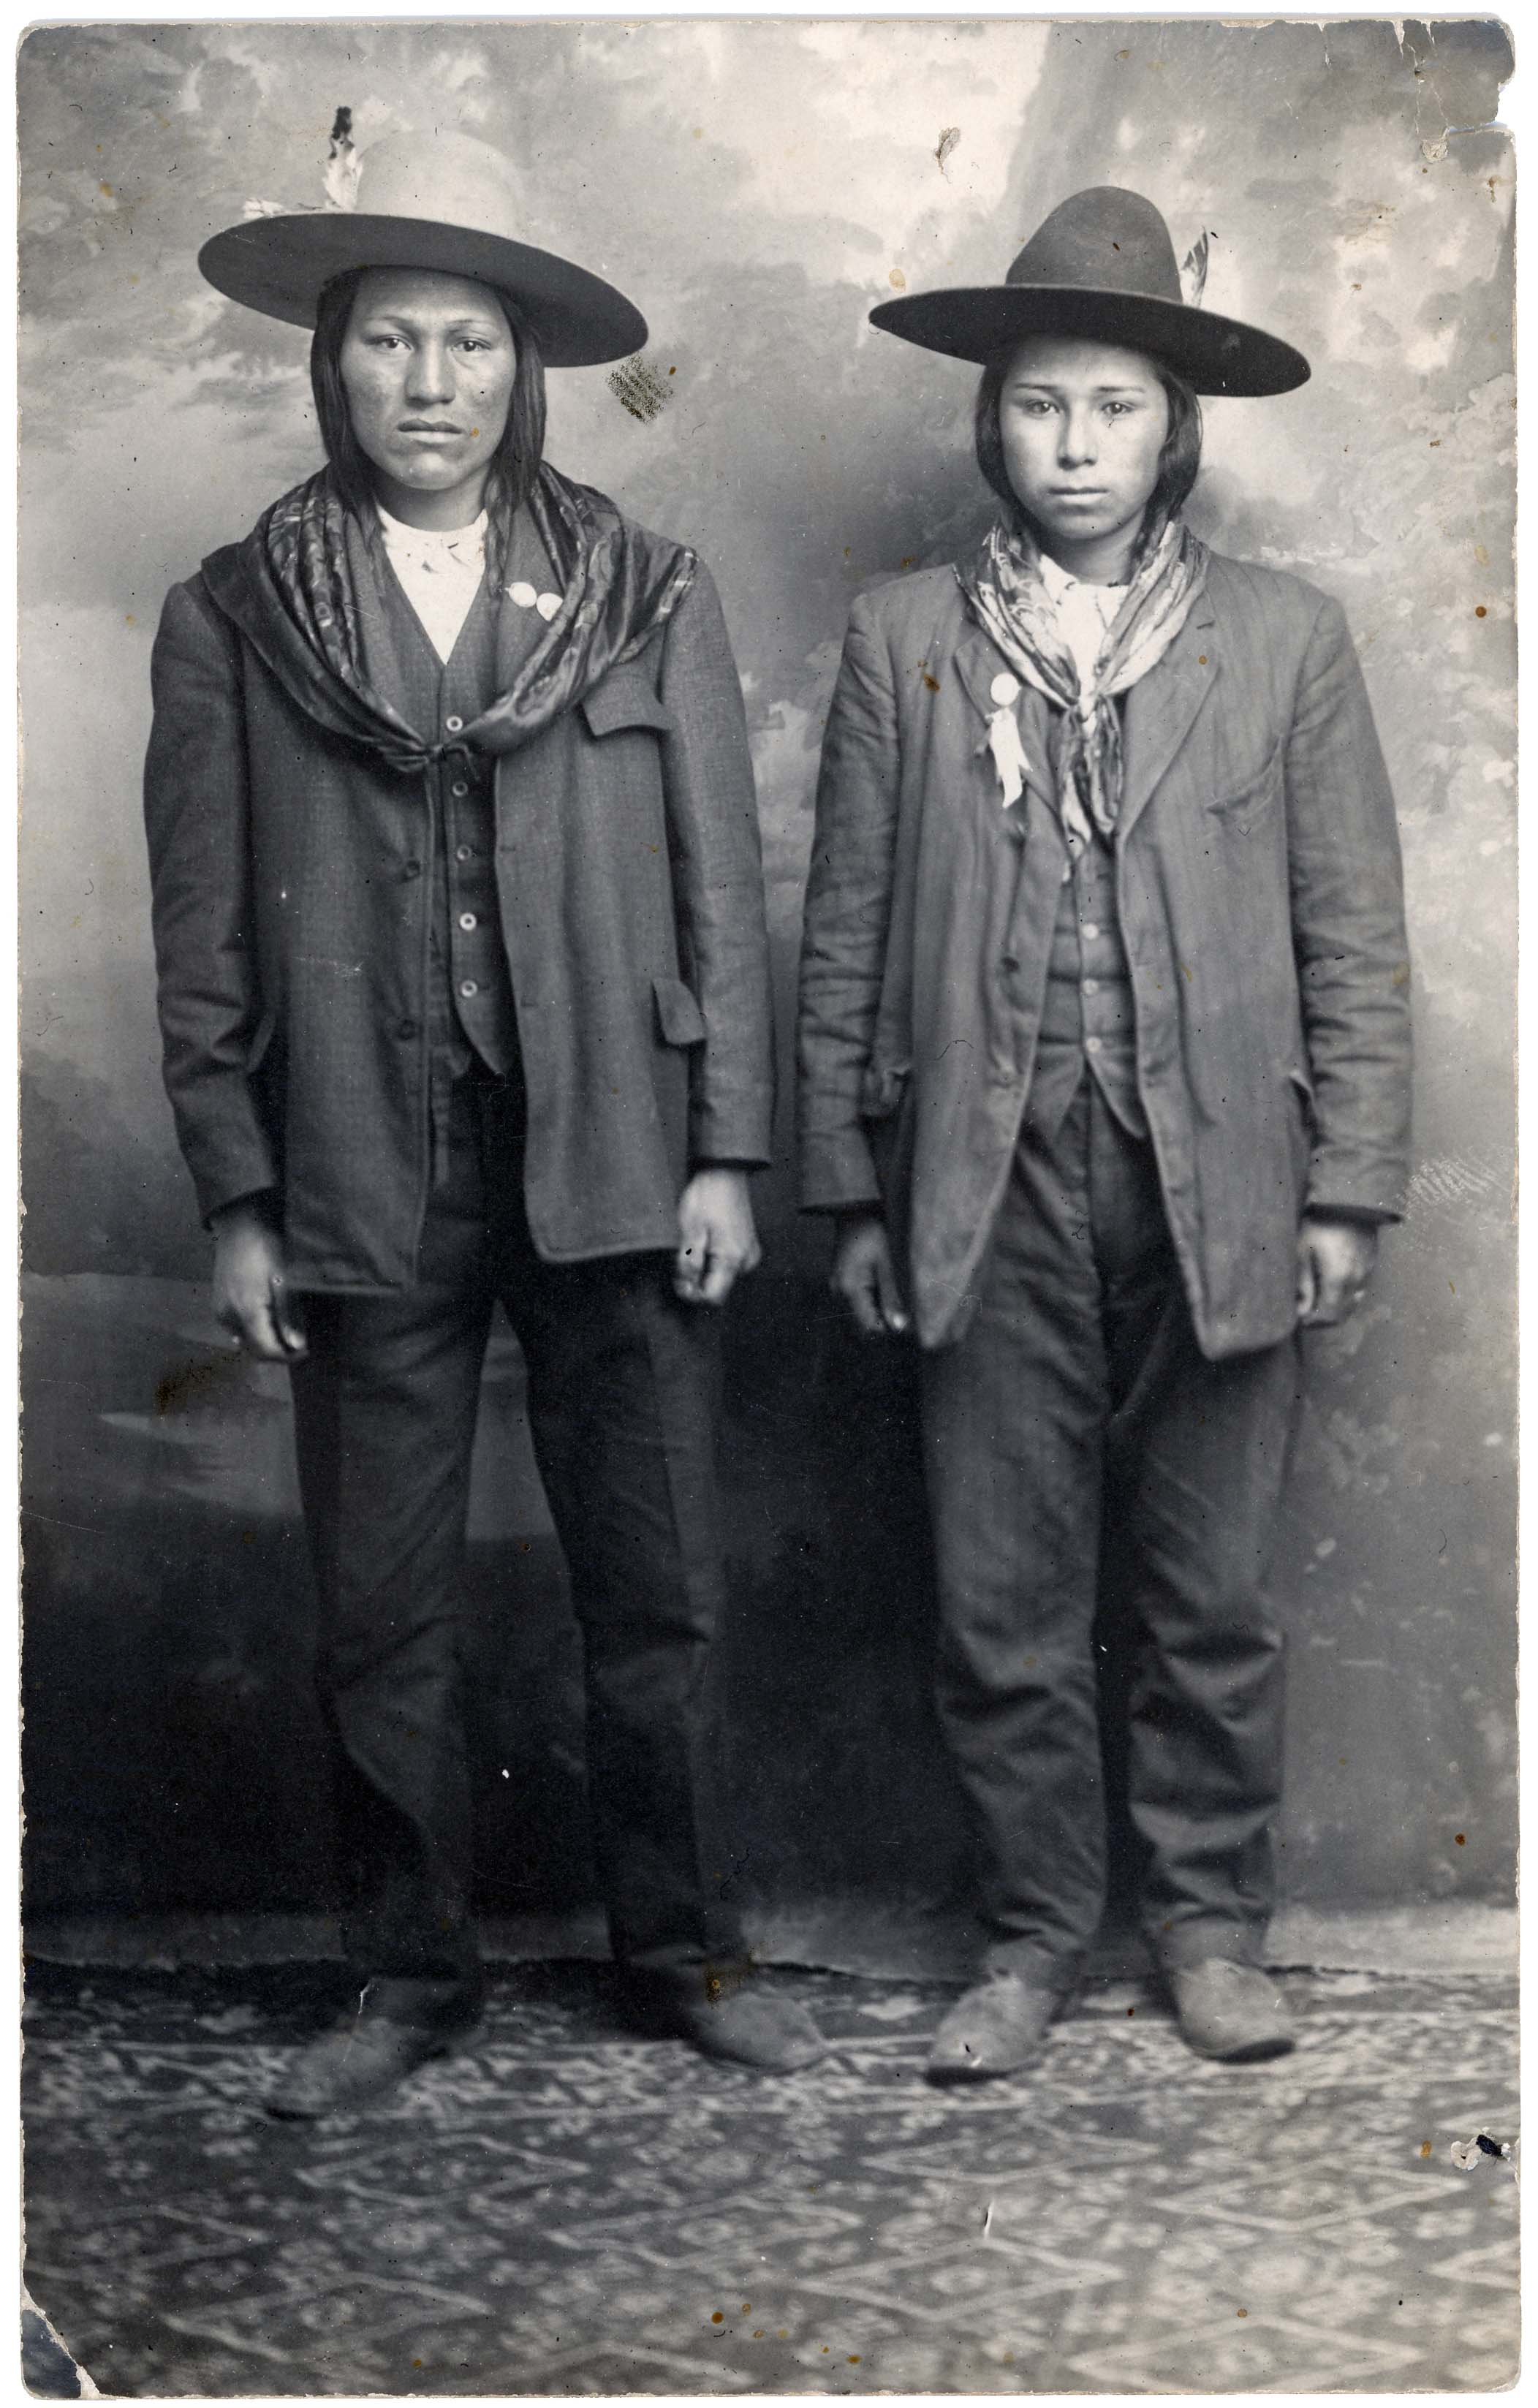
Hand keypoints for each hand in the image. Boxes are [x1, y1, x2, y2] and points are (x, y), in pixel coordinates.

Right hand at [212, 1200, 307, 1360]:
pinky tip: (270, 1317)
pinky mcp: (219, 1304)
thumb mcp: (285, 1281)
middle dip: (277, 1350)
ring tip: (287, 1328)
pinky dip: (255, 1329)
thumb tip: (296, 1346)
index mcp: (245, 1311)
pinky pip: (238, 1327)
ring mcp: (220, 1310)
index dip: (287, 1356)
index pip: (265, 1350)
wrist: (240, 1225)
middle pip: (254, 1349)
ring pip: (246, 1339)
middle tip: (300, 1342)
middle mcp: (227, 1316)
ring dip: (266, 1340)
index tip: (306, 1350)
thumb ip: (289, 1315)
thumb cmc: (267, 1248)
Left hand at [673, 1169, 760, 1306]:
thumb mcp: (689, 1231)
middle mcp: (746, 1261)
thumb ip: (687, 1264)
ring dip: (704, 1270)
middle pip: (717, 1288)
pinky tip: (704, 1242)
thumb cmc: (706, 1198)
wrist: (724, 1172)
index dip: (692, 1295)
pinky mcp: (747, 1246)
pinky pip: (728, 1265)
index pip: (713, 1298)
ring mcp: (750, 1253)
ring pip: (721, 1277)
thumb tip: (687, 1287)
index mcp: (733, 1259)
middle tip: (681, 1259)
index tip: (678, 1280)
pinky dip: (713, 1261)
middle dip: (696, 1281)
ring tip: (693, 1246)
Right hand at [831, 1213, 909, 1337]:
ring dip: (879, 1311)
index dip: (889, 1328)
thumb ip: (892, 1295)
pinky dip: (873, 1301)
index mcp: (849, 1288)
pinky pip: (857, 1302)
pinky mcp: (841, 1282)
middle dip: (884, 1320)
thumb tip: (899, 1327)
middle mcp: (838, 1291)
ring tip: (896, 1294)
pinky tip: (886, 1287)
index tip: (909, 1319)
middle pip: (862, 1323)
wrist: (854, 1209)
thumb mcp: (888, 1262)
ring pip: (860, 1314)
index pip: (869, 1326)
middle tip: (906, 1307)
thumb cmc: (873, 1230)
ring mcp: (837, 1287)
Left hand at [1296, 1216, 1377, 1328]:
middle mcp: (1358, 1280)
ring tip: (1321, 1297)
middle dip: (1325, 1317)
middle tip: (1308, 1310)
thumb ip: (1303, 1283)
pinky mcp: (1373, 1262)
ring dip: (1339, 1305)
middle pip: (1343, 1312)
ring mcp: (1369, 1271)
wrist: (1349, 1199)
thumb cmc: (1319, 1224)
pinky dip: (1348, 1292)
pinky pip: (1362, 1286)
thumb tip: (1301, 1310)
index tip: (1301, 1318)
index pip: (1329, 1315)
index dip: (1314, 1321)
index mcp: (1339, 1280)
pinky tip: (1335, 1282)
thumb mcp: (1303, 1251)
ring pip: (1355, 1301)